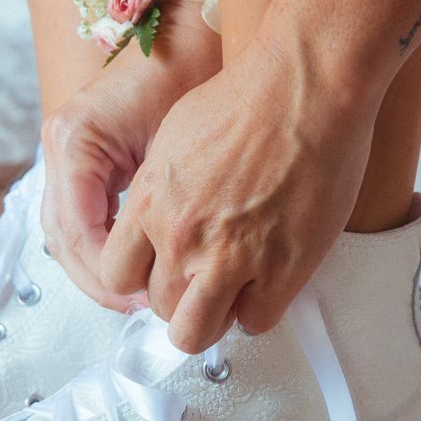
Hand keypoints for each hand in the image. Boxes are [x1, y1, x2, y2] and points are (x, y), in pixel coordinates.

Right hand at [40, 16, 220, 309]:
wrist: (194, 29)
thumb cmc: (191, 74)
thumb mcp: (174, 146)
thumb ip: (152, 204)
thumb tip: (150, 271)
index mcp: (74, 141)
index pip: (76, 231)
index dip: (106, 275)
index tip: (141, 297)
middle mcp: (60, 148)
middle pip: (63, 239)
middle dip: (100, 281)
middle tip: (141, 307)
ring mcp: (66, 153)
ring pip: (67, 234)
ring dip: (99, 270)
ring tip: (140, 295)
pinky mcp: (84, 159)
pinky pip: (83, 217)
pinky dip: (105, 247)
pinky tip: (138, 266)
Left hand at [97, 39, 380, 352]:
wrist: (304, 89)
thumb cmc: (248, 98)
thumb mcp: (175, 137)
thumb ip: (159, 186)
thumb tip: (157, 210)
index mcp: (150, 203)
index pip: (116, 274)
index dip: (138, 278)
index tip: (156, 272)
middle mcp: (182, 237)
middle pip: (158, 306)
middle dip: (177, 299)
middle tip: (199, 285)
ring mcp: (231, 259)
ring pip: (197, 331)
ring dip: (211, 318)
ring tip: (229, 297)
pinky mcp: (280, 270)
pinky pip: (256, 321)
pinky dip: (259, 309)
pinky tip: (267, 286)